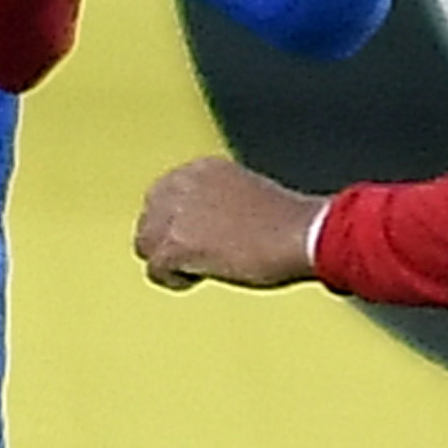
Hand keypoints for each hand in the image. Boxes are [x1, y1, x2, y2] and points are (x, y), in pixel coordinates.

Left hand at [136, 154, 328, 290]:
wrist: (302, 234)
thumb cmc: (289, 222)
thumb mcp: (248, 196)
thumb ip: (219, 203)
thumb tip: (206, 228)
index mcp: (202, 168)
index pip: (163, 195)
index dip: (176, 221)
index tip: (192, 237)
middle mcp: (183, 184)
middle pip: (148, 218)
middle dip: (165, 240)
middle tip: (191, 258)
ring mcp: (177, 213)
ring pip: (145, 243)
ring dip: (167, 260)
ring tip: (196, 269)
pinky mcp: (177, 244)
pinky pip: (155, 269)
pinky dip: (174, 279)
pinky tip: (197, 278)